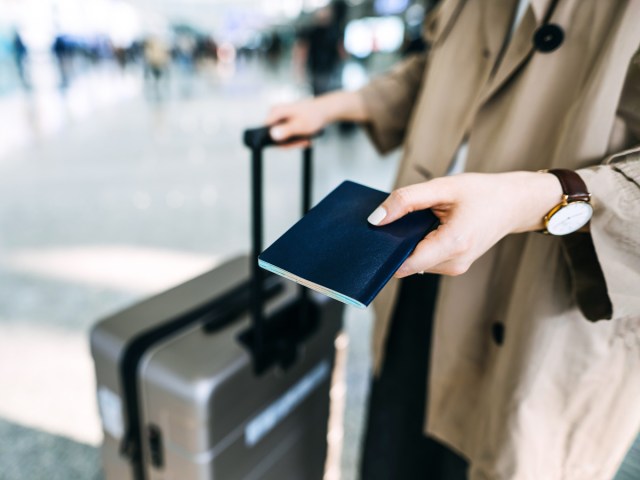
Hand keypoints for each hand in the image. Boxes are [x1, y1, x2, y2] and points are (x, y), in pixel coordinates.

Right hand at [266, 90, 368, 147]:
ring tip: (306, 140)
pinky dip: (296, 138)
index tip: (293, 143)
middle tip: (303, 142)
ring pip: (282, 138)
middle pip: (275, 137)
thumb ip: (286, 130)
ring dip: (295, 142)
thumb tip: (273, 135)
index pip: (267, 132)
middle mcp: (275, 114)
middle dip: (290, 143)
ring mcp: (280, 118)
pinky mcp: (285, 122)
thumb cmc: (314, 114)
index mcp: (275, 112)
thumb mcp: (300, 125)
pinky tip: (305, 138)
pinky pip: (287, 135)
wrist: (325, 110)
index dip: (279, 142)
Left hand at [367, 172, 563, 276]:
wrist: (516, 203)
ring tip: (408, 218)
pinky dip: (417, 244)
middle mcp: (453, 263)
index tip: (368, 239)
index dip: (383, 253)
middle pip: (406, 263)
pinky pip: (425, 259)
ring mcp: (455, 267)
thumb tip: (375, 219)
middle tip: (384, 221)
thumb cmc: (483, 192)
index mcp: (452, 244)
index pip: (404, 264)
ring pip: (414, 262)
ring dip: (406, 243)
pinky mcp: (455, 265)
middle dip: (393, 245)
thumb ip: (406, 200)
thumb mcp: (443, 186)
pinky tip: (420, 225)